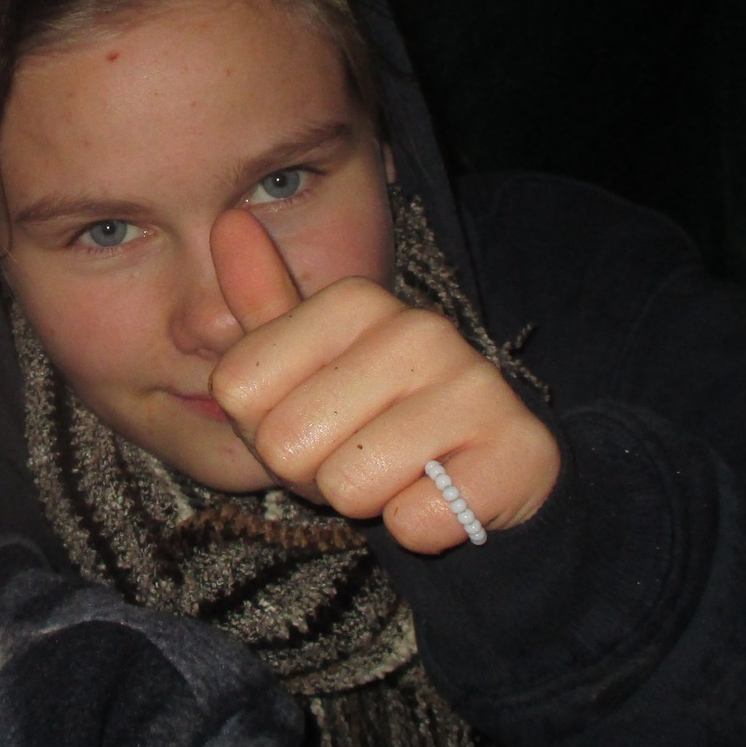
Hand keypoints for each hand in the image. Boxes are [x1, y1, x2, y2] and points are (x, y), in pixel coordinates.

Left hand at [206, 209, 559, 552]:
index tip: (314, 420)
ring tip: (402, 473)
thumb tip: (229, 218)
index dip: (263, 428)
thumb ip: (261, 303)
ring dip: (367, 501)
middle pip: (285, 442)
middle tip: (360, 455)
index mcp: (354, 301)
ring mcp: (473, 386)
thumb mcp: (307, 366)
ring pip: (349, 485)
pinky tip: (443, 494)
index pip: (236, 389)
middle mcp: (417, 329)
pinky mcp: (516, 452)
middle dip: (311, 471)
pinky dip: (419, 528)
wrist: (487, 475)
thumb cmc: (377, 421)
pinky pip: (414, 522)